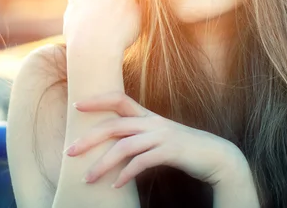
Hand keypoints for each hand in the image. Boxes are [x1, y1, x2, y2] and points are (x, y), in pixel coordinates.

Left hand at [65, 91, 249, 188]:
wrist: (216, 156)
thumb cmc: (185, 148)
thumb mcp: (161, 136)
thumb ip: (141, 136)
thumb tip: (117, 145)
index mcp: (149, 116)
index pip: (120, 99)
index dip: (98, 100)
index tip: (77, 105)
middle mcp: (153, 122)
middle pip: (114, 125)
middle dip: (89, 138)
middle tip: (70, 151)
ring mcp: (162, 136)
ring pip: (124, 146)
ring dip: (103, 164)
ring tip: (88, 178)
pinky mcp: (170, 151)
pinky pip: (142, 162)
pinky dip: (126, 174)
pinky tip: (116, 186)